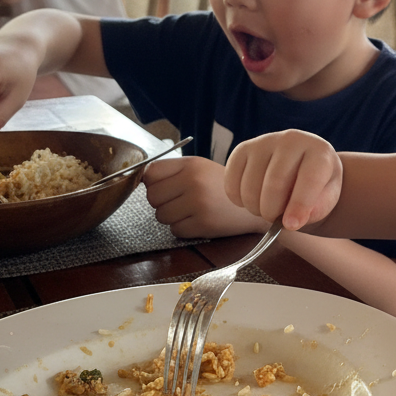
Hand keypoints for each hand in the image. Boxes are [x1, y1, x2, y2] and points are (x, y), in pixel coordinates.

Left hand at [143, 156, 262, 238]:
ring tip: (191, 211)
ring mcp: (198, 203)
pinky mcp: (204, 224)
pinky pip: (176, 231)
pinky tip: (199, 221)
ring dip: (172, 217)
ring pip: (161, 216)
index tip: (161, 186)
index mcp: (191, 164)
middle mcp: (193, 181)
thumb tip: (140, 179)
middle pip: (152, 197)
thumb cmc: (222, 186)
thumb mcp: (201, 168)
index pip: (150, 173)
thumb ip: (173, 171)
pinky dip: (184, 229)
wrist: (255, 202)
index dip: (152, 183)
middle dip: (162, 202)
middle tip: (180, 201)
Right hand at [224, 130, 342, 230]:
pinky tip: (253, 200)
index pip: (309, 178)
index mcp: (319, 151)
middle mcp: (292, 140)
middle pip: (275, 183)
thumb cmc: (317, 188)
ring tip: (267, 209)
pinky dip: (239, 200)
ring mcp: (264, 142)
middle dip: (273, 211)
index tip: (291, 226)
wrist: (301, 169)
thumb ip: (314, 210)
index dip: (300, 205)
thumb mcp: (326, 200)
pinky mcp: (242, 149)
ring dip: (256, 208)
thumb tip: (291, 221)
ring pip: (250, 186)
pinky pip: (231, 182)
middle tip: (276, 220)